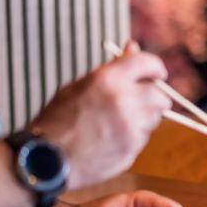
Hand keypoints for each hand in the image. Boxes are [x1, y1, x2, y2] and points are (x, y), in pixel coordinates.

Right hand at [31, 41, 171, 189]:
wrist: (45, 160)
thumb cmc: (58, 119)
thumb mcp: (79, 86)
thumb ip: (112, 67)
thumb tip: (134, 47)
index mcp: (108, 78)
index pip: (148, 63)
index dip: (155, 68)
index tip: (157, 74)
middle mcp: (123, 100)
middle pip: (160, 95)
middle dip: (156, 97)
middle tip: (144, 101)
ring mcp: (129, 126)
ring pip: (154, 118)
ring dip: (144, 118)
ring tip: (118, 123)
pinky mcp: (131, 148)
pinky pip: (143, 138)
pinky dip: (133, 137)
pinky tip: (111, 140)